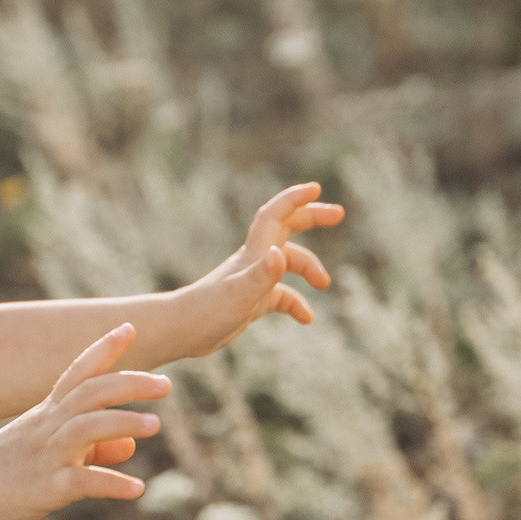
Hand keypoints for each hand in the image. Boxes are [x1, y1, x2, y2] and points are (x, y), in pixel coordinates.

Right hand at [0, 324, 172, 519]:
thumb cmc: (9, 466)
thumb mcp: (53, 449)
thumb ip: (95, 446)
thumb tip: (132, 445)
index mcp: (50, 411)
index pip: (79, 371)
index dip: (104, 348)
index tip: (130, 327)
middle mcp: (50, 426)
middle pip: (91, 392)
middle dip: (129, 383)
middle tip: (166, 384)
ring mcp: (48, 454)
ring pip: (86, 428)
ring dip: (123, 422)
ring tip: (156, 425)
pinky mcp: (47, 486)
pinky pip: (82, 481)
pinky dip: (112, 484)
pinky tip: (136, 489)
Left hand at [171, 182, 342, 356]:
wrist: (181, 331)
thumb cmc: (208, 311)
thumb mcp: (240, 294)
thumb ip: (262, 276)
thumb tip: (280, 256)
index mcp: (254, 253)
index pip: (276, 215)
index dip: (295, 199)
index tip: (316, 187)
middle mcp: (255, 261)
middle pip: (287, 228)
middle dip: (311, 217)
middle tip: (338, 214)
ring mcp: (253, 280)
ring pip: (288, 263)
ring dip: (309, 269)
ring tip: (324, 284)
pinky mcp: (251, 301)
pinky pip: (281, 296)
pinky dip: (296, 303)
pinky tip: (306, 318)